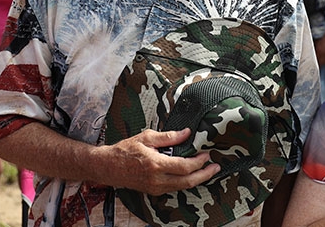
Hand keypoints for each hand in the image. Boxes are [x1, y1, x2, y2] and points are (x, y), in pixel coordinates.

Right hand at [101, 128, 219, 194]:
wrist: (108, 167)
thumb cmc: (125, 150)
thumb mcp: (146, 137)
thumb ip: (168, 136)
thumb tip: (186, 133)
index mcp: (156, 165)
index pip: (185, 167)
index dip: (199, 162)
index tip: (206, 154)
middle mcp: (157, 180)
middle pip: (188, 181)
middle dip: (205, 174)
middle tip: (215, 167)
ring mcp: (155, 188)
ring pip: (182, 187)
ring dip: (197, 179)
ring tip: (207, 170)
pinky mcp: (154, 191)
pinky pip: (174, 188)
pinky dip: (185, 181)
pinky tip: (191, 174)